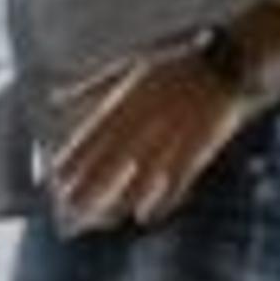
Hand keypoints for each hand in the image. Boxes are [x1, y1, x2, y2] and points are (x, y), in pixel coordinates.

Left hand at [47, 32, 279, 231]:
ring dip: (120, 197)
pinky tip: (145, 217)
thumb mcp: (128, 65)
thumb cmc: (174, 63)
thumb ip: (91, 85)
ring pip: (141, 172)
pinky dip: (161, 199)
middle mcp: (145, 118)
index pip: (93, 133)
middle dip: (89, 184)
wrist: (225, 61)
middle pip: (112, 157)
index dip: (74, 158)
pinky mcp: (198, 145)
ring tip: (101, 219)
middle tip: (69, 207)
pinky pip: (177, 178)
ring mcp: (172, 133)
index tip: (56, 178)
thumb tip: (54, 97)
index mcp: (126, 98)